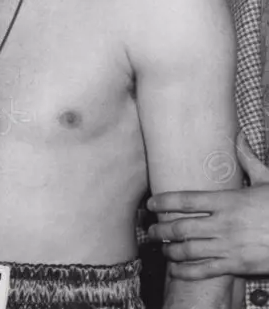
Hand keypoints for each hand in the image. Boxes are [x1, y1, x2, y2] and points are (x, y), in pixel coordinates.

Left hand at [148, 132, 268, 277]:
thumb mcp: (268, 180)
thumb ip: (248, 160)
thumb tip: (239, 136)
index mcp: (228, 201)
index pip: (185, 200)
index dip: (163, 202)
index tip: (150, 204)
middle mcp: (224, 224)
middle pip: (180, 226)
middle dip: (160, 229)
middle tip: (149, 230)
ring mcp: (229, 246)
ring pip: (188, 250)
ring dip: (169, 249)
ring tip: (161, 247)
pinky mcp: (238, 265)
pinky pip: (205, 270)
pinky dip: (186, 271)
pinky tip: (175, 269)